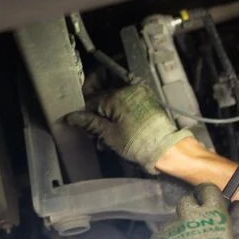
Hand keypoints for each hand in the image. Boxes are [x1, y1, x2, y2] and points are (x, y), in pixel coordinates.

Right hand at [67, 82, 191, 174]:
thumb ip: (90, 123)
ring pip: (114, 96)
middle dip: (95, 110)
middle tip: (91, 124)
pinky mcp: (146, 100)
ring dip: (106, 110)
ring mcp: (139, 93)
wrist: (166, 149)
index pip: (92, 99)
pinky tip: (114, 122)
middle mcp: (129, 89)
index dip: (84, 112)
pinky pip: (126, 98)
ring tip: (103, 129)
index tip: (80, 121)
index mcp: (117, 95)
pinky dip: (118, 107)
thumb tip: (72, 117)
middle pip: (102, 94)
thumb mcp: (109, 135)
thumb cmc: (140, 143)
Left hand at [145, 183, 238, 238]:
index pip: (207, 189)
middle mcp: (187, 216)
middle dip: (191, 213)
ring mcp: (167, 231)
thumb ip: (233, 225)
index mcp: (212, 213)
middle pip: (185, 203)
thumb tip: (235, 208)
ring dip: (178, 236)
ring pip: (172, 226)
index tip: (206, 202)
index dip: (207, 196)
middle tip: (198, 231)